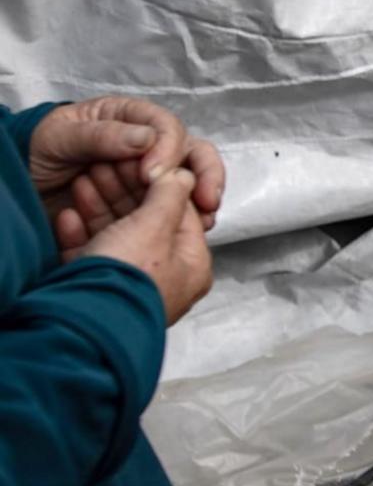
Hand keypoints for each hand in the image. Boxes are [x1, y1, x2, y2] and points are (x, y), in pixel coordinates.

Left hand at [31, 97, 224, 250]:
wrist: (14, 186)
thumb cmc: (36, 150)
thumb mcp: (62, 137)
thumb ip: (102, 135)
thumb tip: (147, 139)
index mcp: (131, 118)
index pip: (168, 128)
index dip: (169, 151)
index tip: (153, 176)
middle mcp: (146, 145)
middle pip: (192, 154)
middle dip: (205, 177)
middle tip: (207, 201)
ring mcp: (146, 175)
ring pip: (187, 185)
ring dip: (195, 204)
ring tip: (200, 222)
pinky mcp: (140, 203)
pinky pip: (166, 211)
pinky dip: (175, 222)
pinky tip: (173, 233)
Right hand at [78, 168, 213, 325]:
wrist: (84, 323)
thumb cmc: (127, 278)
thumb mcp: (155, 226)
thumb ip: (170, 195)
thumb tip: (183, 174)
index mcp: (192, 267)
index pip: (183, 213)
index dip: (161, 182)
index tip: (141, 163)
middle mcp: (165, 280)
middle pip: (146, 224)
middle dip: (124, 192)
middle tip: (104, 168)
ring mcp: (129, 287)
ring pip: (116, 237)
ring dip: (98, 207)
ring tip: (82, 183)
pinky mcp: (97, 294)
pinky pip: (90, 257)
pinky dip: (79, 234)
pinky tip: (66, 216)